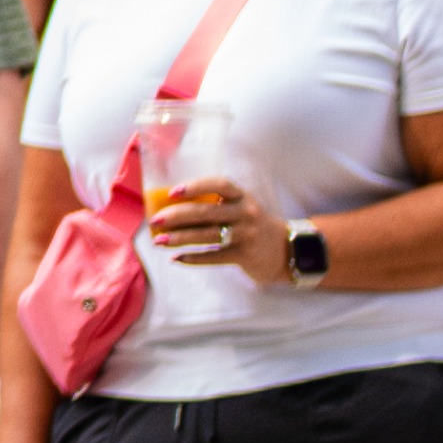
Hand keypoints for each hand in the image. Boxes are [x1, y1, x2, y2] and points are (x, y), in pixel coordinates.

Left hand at [137, 169, 284, 283]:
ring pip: (207, 236)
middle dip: (177, 216)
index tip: (173, 192)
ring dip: (179, 238)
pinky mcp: (244, 256)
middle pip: (206, 213)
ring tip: (159, 240)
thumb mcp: (241, 208)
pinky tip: (176, 258)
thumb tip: (174, 207)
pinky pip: (214, 257)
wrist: (286, 250)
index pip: (220, 184)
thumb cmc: (252, 224)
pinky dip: (193, 258)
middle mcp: (245, 213)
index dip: (196, 186)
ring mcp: (246, 235)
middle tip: (156, 220)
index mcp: (242, 196)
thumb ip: (217, 205)